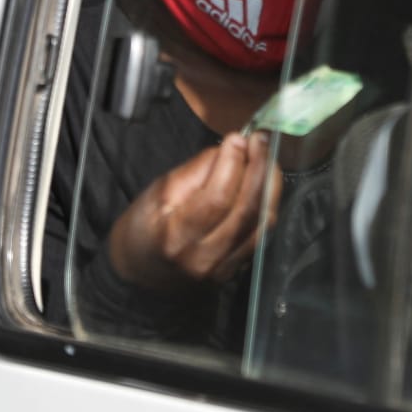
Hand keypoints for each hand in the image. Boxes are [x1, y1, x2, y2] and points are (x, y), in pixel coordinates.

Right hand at [106, 131, 282, 291]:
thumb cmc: (143, 229)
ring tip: (267, 158)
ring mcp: (223, 269)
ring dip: (270, 186)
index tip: (238, 137)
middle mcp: (204, 257)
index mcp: (176, 237)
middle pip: (246, 210)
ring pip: (261, 223)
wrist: (141, 275)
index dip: (233, 163)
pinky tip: (264, 185)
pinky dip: (267, 205)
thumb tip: (230, 149)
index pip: (217, 197)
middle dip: (259, 169)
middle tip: (261, 140)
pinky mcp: (236, 272)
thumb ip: (195, 173)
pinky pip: (261, 234)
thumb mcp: (157, 194)